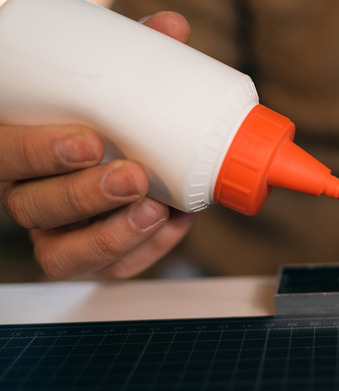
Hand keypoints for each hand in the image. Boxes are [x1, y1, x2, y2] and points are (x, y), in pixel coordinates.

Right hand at [0, 12, 194, 279]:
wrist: (116, 148)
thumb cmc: (100, 113)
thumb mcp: (104, 83)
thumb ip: (131, 57)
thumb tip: (173, 28)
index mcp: (13, 144)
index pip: (1, 154)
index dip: (37, 153)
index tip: (87, 141)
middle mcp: (25, 193)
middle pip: (33, 208)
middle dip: (85, 196)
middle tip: (134, 176)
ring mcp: (55, 230)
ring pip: (63, 254)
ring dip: (113, 236)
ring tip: (158, 211)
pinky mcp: (90, 253)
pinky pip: (109, 269)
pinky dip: (146, 251)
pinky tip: (177, 221)